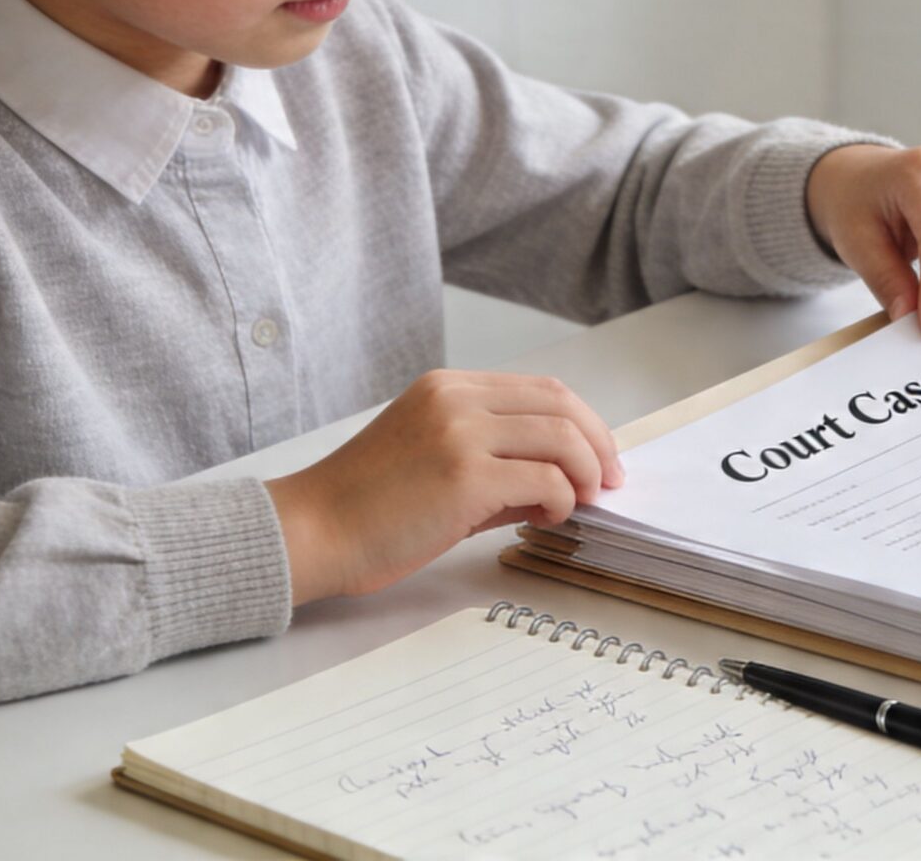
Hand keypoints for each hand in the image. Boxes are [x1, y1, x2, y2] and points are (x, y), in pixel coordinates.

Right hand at [262, 370, 621, 605]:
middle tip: (610, 483)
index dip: (584, 422)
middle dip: (599, 445)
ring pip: (561, 437)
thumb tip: (559, 485)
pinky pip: (545, 478)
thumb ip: (495, 466)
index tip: (601, 458)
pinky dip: (563, 499)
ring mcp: (460, 432)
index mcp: (447, 388)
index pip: (541, 389)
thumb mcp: (435, 466)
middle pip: (561, 405)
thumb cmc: (364, 510)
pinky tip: (551, 517)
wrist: (310, 532)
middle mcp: (456, 399)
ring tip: (584, 503)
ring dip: (587, 472)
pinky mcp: (464, 474)